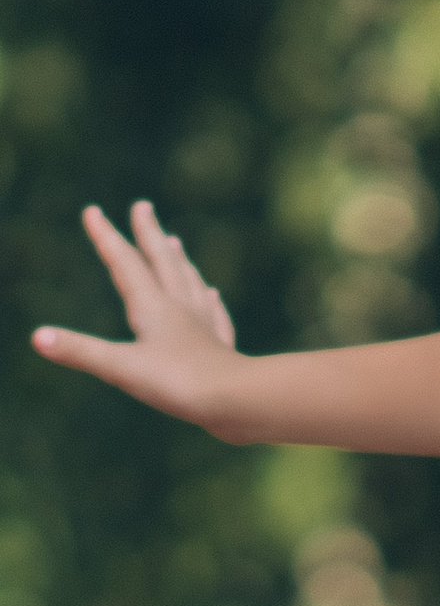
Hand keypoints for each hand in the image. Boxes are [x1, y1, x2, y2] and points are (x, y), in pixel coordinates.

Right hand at [31, 201, 241, 429]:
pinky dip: (207, 299)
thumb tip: (37, 336)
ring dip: (178, 260)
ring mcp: (204, 324)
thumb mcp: (120, 369)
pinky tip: (211, 295)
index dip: (106, 237)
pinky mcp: (220, 345)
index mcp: (154, 307)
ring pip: (189, 282)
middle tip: (143, 205)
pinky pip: (213, 313)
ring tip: (175, 242)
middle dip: (149, 232)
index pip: (126, 264)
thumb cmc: (177, 384)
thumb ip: (80, 351)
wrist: (236, 399)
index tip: (93, 210)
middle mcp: (182, 307)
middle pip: (163, 262)